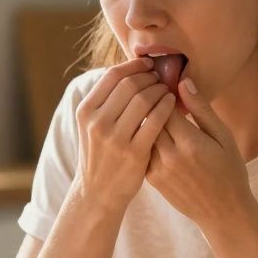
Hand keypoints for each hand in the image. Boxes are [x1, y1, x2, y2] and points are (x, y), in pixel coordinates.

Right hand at [73, 57, 176, 210]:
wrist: (98, 193)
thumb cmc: (100, 155)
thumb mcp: (90, 126)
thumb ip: (104, 101)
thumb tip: (124, 71)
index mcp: (86, 111)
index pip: (112, 76)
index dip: (133, 65)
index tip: (147, 64)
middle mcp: (97, 122)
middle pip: (129, 84)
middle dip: (149, 76)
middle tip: (160, 77)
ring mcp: (115, 138)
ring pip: (143, 99)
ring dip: (160, 89)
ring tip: (167, 90)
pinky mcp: (134, 152)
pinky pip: (156, 120)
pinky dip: (167, 107)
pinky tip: (172, 104)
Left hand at [147, 75, 256, 232]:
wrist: (223, 212)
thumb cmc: (229, 170)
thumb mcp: (223, 136)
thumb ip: (201, 109)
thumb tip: (183, 82)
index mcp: (190, 143)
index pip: (164, 106)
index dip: (162, 91)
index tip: (164, 83)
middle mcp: (169, 156)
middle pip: (148, 118)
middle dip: (150, 102)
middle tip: (153, 91)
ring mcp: (158, 169)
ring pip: (142, 134)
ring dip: (145, 120)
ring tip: (151, 110)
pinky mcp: (151, 179)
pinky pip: (142, 150)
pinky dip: (145, 139)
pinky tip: (152, 132)